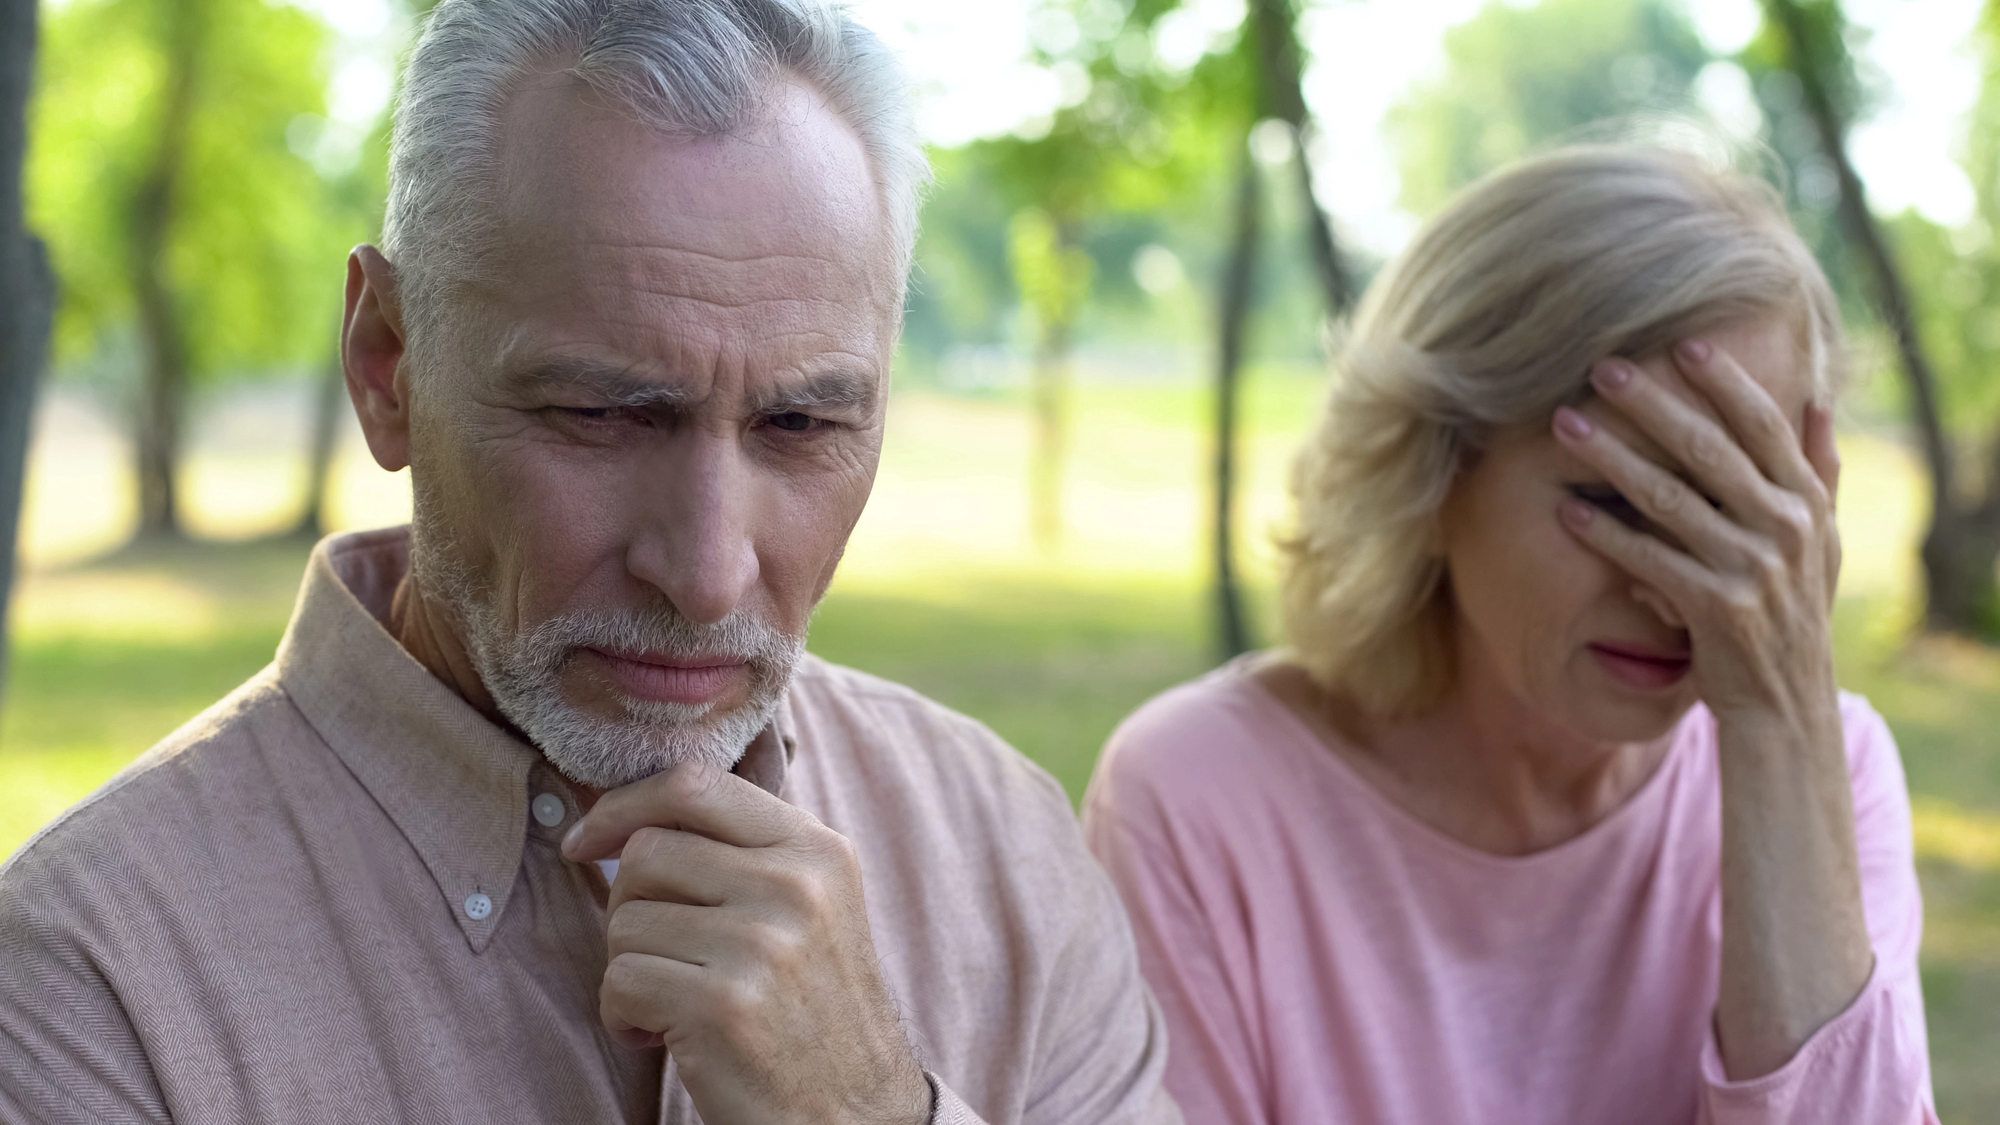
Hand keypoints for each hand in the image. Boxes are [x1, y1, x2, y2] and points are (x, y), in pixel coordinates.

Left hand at [562, 762, 931, 1124]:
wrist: (853, 1116)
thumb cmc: (811, 1013)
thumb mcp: (809, 908)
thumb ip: (744, 852)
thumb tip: (629, 815)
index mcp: (817, 850)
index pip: (694, 783)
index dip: (624, 803)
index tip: (588, 839)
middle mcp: (795, 885)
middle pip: (647, 851)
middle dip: (628, 906)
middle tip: (661, 955)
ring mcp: (761, 943)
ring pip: (625, 920)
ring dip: (630, 969)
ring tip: (678, 1003)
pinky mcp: (722, 1004)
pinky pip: (618, 981)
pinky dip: (624, 1018)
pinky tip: (668, 1036)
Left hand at [1551, 337, 1840, 721]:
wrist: (1784, 706)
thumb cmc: (1791, 616)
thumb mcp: (1822, 544)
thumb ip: (1818, 472)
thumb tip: (1817, 401)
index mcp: (1808, 504)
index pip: (1764, 426)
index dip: (1725, 382)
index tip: (1682, 343)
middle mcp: (1786, 529)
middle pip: (1710, 449)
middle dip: (1651, 404)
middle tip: (1602, 367)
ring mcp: (1753, 569)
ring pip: (1669, 498)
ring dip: (1612, 457)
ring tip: (1564, 426)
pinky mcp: (1717, 608)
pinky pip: (1649, 559)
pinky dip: (1606, 532)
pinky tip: (1565, 508)